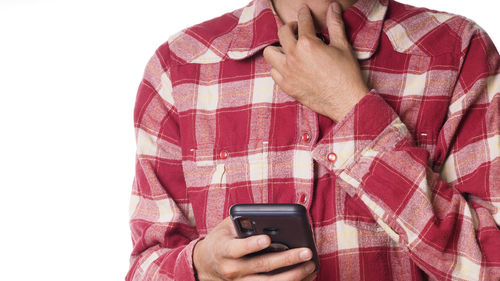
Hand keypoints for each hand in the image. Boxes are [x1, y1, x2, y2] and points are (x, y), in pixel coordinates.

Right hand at [193, 217, 316, 280]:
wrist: (206, 264)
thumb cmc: (222, 239)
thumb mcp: (227, 226)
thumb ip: (244, 221)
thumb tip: (269, 218)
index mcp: (223, 249)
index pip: (237, 248)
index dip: (252, 244)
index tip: (267, 239)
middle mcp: (232, 269)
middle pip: (262, 266)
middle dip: (286, 259)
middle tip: (306, 252)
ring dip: (293, 275)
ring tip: (311, 265)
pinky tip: (306, 276)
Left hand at [263, 2, 369, 121]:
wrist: (346, 101)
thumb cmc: (347, 75)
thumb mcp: (343, 46)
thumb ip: (335, 24)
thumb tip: (333, 7)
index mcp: (307, 44)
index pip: (302, 21)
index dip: (304, 13)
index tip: (304, 11)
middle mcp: (293, 57)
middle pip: (282, 32)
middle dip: (291, 27)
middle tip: (299, 30)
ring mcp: (287, 73)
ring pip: (270, 52)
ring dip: (279, 47)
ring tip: (290, 48)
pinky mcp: (287, 86)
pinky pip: (273, 72)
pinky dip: (278, 67)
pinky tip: (289, 66)